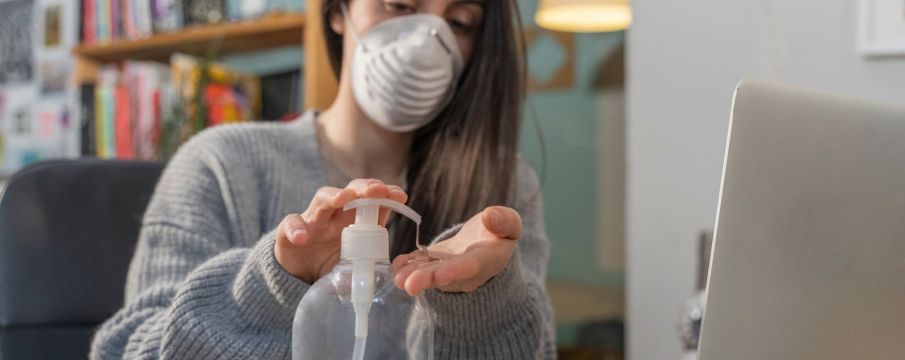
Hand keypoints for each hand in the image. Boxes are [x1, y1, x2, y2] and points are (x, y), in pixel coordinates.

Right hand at [275, 179, 406, 283]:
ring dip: (333, 196)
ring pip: (322, 199)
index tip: (400, 195)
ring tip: (343, 198)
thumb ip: (371, 259)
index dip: (386, 195)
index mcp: (354, 220)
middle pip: (350, 192)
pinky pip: (290, 225)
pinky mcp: (289, 234)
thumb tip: (399, 269)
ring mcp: (312, 222)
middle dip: (364, 188)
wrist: (298, 278)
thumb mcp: (354, 261)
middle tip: (377, 190)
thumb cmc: (331, 263)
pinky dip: (295, 229)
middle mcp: (335, 216)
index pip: (372, 201)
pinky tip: (302, 237)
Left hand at [392, 206, 522, 294]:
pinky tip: (396, 265)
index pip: (471, 266)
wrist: (486, 245)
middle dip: (427, 279)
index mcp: (487, 260)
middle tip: (409, 284)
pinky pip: (420, 266)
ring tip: (397, 277)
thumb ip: (505, 221)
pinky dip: (408, 265)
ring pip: (429, 273)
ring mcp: (447, 270)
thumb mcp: (510, 225)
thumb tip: (490, 216)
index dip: (456, 270)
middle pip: (445, 276)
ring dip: (412, 275)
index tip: (441, 274)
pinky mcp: (433, 264)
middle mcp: (465, 272)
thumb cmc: (499, 233)